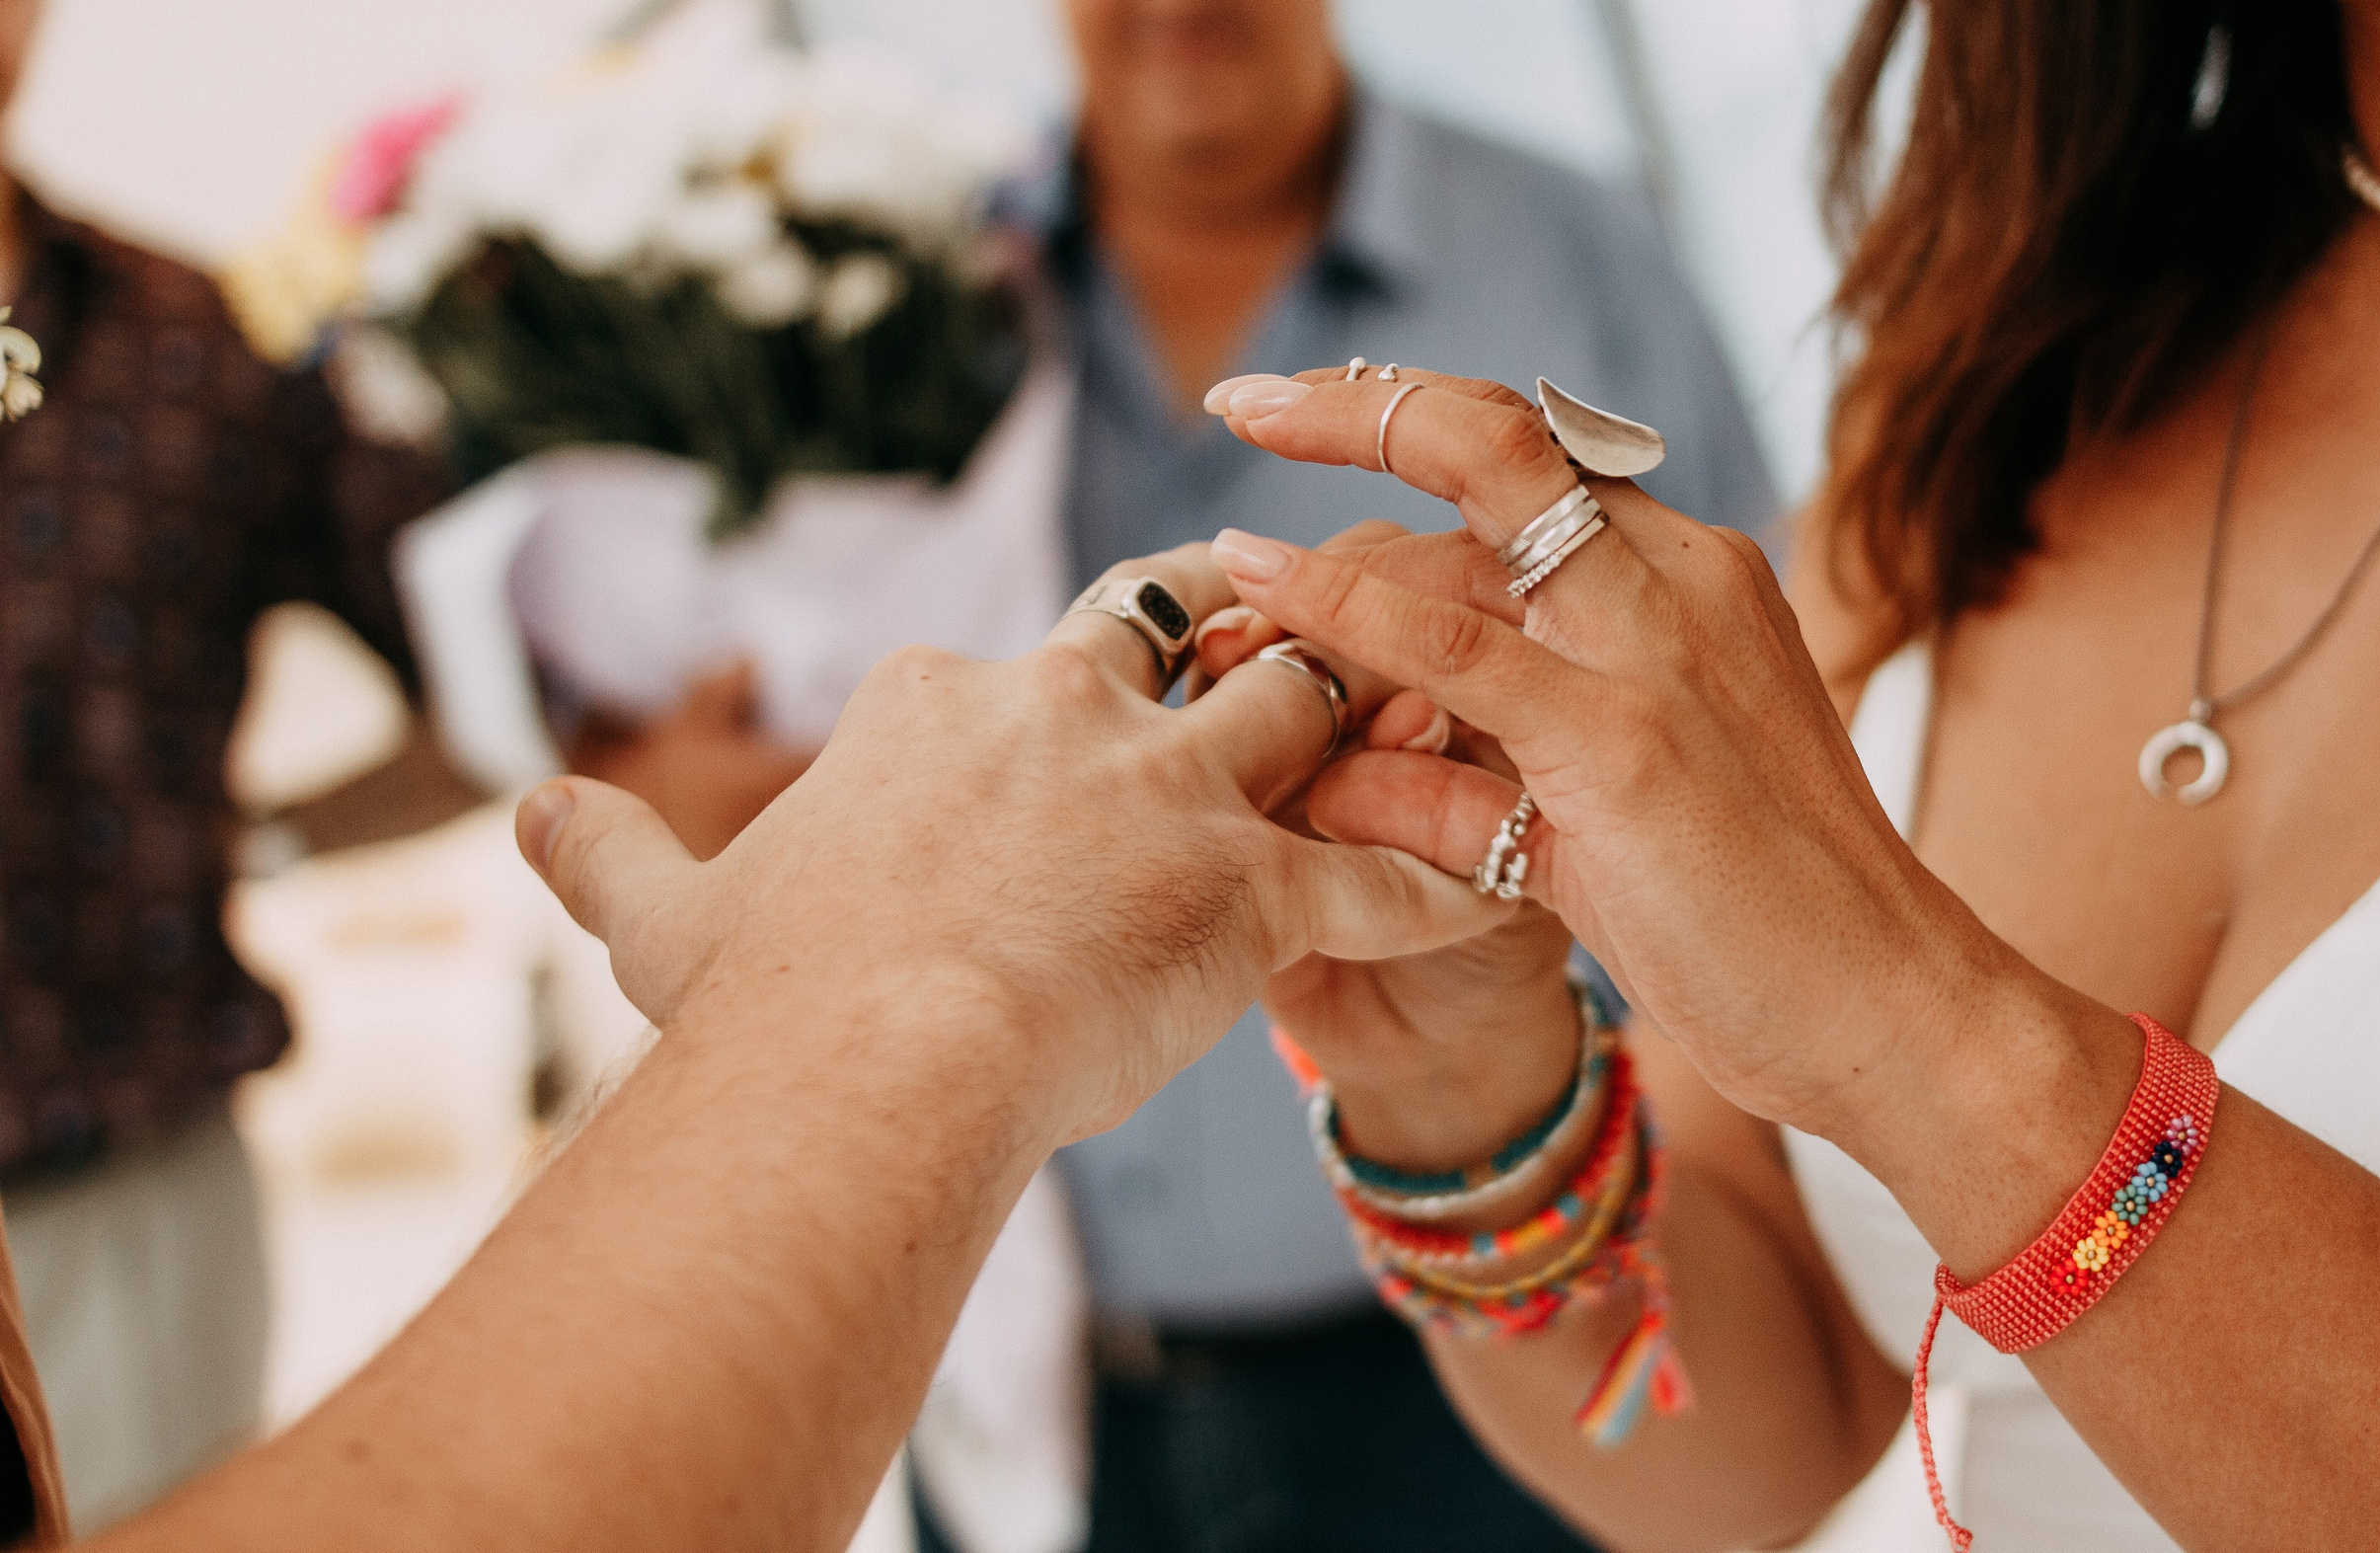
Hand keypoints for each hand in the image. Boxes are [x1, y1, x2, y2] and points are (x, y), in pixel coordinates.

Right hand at [516, 543, 1513, 1144]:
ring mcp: (1168, 794)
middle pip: (1181, 623)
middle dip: (1242, 618)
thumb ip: (602, 849)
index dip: (1076, 682)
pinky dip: (1456, 873)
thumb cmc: (758, 1006)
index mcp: (937, 705)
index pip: (1028, 653)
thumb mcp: (659, 917)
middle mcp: (1064, 713)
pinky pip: (1389, 873)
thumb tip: (517, 811)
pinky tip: (1515, 878)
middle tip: (1292, 637)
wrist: (853, 1068)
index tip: (1093, 716)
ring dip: (1367, 704)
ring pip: (1306, 703)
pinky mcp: (1248, 892)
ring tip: (1425, 711)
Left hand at [1202, 368, 2076, 1146]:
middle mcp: (1682, 582)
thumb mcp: (1594, 833)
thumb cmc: (1760, 930)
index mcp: (1694, 584)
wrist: (1897, 1015)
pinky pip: (1452, 646)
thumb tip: (1334, 770)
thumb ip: (1468, 784)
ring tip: (1212, 559)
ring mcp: (1658, 650)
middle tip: (1240, 399)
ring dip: (1326, 510)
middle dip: (1362, 400)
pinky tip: (1255, 579)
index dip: (1417, 431)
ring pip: (1470, 516)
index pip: (1538, 465)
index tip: (1312, 423)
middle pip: (1501, 437)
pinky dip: (1340, 605)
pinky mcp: (1625, 740)